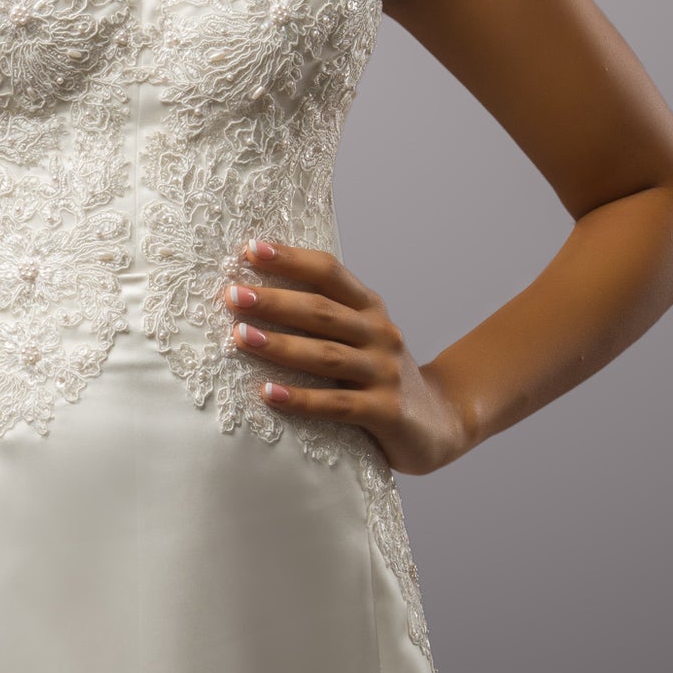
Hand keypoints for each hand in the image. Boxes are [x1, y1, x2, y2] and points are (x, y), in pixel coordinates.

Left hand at [220, 240, 469, 475]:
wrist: (439, 422)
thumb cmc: (380, 376)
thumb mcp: (360, 338)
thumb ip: (322, 318)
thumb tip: (253, 294)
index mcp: (370, 309)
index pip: (329, 273)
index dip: (291, 259)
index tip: (250, 249)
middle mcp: (380, 333)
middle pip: (322, 311)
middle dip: (275, 301)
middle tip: (233, 295)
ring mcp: (385, 372)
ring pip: (327, 355)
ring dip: (281, 345)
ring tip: (239, 337)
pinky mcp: (386, 412)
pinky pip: (337, 405)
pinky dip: (300, 399)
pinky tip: (268, 393)